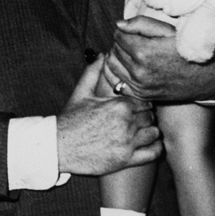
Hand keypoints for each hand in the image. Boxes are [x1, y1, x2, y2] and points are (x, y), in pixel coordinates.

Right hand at [55, 57, 161, 175]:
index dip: (141, 104)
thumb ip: (93, 72)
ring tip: (141, 133)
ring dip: (150, 132)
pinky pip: (153, 153)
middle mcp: (126, 123)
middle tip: (138, 120)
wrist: (58, 146)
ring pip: (154, 133)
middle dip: (145, 118)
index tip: (136, 108)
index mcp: (119, 105)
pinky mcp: (126, 160)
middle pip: (150, 117)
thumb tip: (101, 55)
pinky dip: (156, 148)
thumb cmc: (70, 120)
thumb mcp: (81, 93)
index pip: (145, 101)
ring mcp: (127, 142)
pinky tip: (149, 145)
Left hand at [105, 16, 214, 101]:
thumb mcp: (167, 31)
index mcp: (144, 52)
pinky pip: (115, 82)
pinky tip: (126, 67)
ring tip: (130, 53)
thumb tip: (118, 25)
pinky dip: (116, 73)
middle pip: (114, 49)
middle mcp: (139, 71)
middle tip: (134, 42)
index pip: (118, 35)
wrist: (206, 77)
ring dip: (117, 56)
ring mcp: (139, 86)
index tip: (135, 32)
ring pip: (111, 65)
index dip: (126, 31)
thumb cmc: (187, 50)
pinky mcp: (140, 95)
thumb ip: (141, 24)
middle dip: (121, 43)